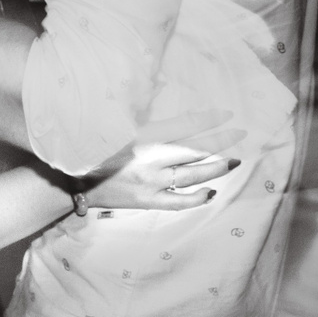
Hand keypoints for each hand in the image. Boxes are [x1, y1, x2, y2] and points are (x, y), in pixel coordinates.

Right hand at [80, 110, 243, 211]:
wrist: (78, 183)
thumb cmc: (101, 154)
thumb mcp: (126, 135)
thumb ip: (154, 131)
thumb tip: (187, 125)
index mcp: (142, 138)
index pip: (185, 126)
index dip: (208, 120)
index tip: (226, 114)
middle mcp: (149, 159)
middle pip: (194, 150)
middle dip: (220, 142)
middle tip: (239, 136)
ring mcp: (150, 182)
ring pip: (192, 176)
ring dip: (215, 169)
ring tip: (231, 162)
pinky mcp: (148, 201)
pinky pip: (179, 202)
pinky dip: (197, 198)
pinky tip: (211, 192)